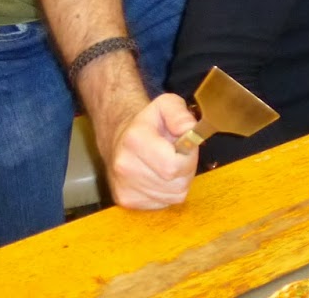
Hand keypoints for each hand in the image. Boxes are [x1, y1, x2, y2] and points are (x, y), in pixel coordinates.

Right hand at [103, 93, 198, 210]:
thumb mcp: (167, 104)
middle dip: (187, 169)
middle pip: (176, 182)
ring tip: (170, 164)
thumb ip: (180, 114)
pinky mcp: (127, 201)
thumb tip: (189, 130)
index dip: (188, 157)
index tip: (185, 146)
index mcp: (134, 139)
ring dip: (179, 181)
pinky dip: (169, 192)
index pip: (172, 165)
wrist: (119, 138)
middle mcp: (125, 166)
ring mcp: (124, 187)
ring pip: (174, 195)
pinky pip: (165, 203)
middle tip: (179, 154)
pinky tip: (161, 177)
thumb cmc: (148, 122)